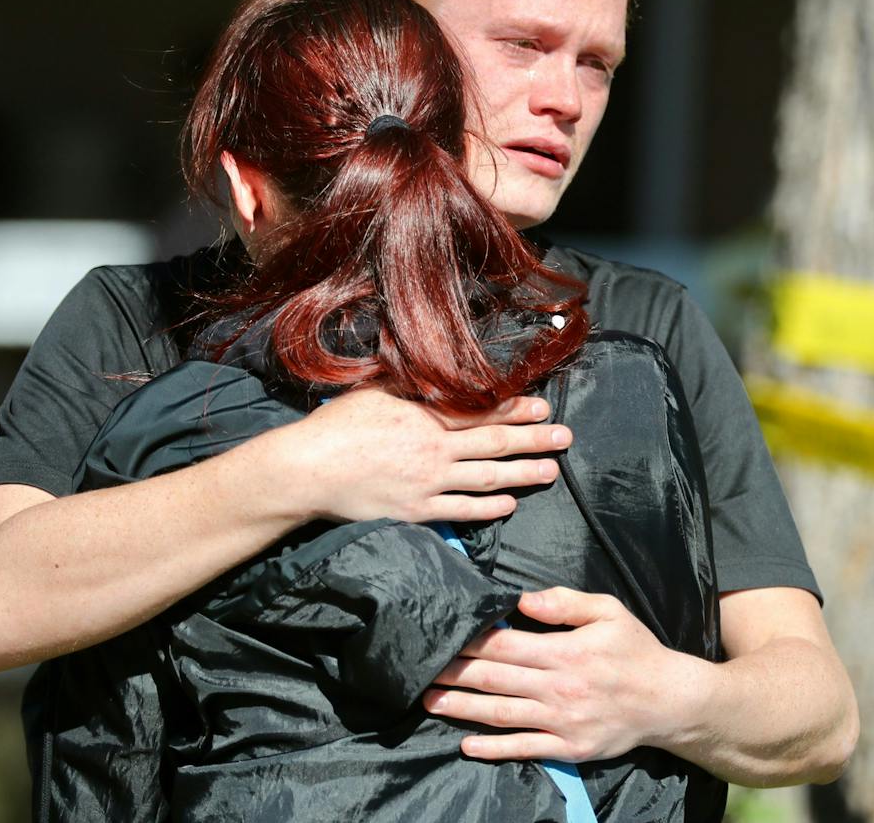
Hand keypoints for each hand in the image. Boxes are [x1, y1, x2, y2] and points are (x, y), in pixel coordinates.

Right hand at [257, 388, 571, 523]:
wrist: (308, 470)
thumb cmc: (336, 426)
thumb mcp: (374, 390)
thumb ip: (408, 381)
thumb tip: (430, 363)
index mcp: (426, 417)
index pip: (481, 412)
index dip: (516, 408)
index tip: (542, 406)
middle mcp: (434, 450)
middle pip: (495, 444)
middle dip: (534, 439)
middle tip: (564, 437)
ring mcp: (428, 483)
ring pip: (487, 479)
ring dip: (523, 475)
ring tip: (551, 471)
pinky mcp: (417, 510)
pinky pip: (462, 511)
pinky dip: (488, 508)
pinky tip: (509, 505)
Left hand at [421, 587, 708, 761]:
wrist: (668, 700)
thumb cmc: (635, 651)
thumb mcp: (608, 611)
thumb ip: (565, 602)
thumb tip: (522, 599)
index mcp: (565, 651)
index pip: (505, 644)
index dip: (471, 642)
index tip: (443, 637)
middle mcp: (558, 687)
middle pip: (495, 679)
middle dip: (454, 674)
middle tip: (421, 669)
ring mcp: (561, 720)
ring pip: (501, 714)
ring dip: (461, 708)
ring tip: (429, 702)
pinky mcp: (568, 746)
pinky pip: (524, 747)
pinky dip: (494, 748)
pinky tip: (467, 745)